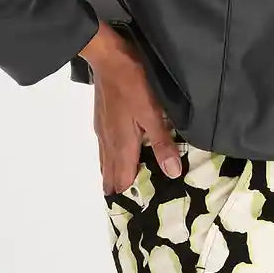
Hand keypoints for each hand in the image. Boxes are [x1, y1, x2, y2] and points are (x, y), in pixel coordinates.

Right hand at [81, 21, 182, 194]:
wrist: (107, 57)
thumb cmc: (132, 83)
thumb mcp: (152, 112)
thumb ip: (161, 143)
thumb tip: (172, 174)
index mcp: (123, 144)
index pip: (124, 179)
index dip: (128, 197)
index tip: (134, 215)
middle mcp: (110, 142)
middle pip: (112, 174)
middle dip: (119, 190)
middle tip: (128, 207)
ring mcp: (103, 130)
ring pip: (106, 161)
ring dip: (113, 176)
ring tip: (119, 190)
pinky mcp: (101, 118)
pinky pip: (105, 148)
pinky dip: (109, 160)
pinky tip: (114, 158)